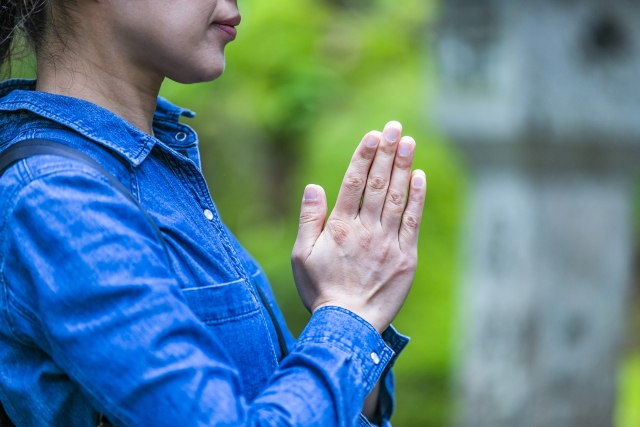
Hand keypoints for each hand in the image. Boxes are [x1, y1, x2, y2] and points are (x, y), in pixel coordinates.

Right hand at [291, 121, 426, 332]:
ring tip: (408, 142)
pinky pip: (413, 222)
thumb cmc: (321, 289)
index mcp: (340, 227)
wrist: (349, 324)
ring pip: (396, 197)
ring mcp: (388, 242)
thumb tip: (314, 186)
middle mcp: (366, 229)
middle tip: (394, 127)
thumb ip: (309, 219)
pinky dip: (416, 198)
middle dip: (386, 152)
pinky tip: (418, 177)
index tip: (373, 134)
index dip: (364, 156)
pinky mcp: (406, 257)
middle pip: (378, 183)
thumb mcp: (302, 256)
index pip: (354, 182)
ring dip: (403, 167)